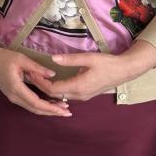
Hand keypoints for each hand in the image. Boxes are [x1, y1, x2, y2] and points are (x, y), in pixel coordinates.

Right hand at [0, 46, 70, 116]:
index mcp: (16, 88)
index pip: (37, 103)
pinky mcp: (12, 94)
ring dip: (47, 109)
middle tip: (67, 112)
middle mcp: (14, 96)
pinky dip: (40, 106)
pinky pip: (28, 104)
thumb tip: (53, 75)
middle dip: (52, 112)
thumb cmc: (4, 57)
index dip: (51, 108)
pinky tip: (49, 103)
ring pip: (32, 108)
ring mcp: (12, 96)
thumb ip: (37, 68)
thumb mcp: (22, 59)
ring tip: (61, 108)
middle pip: (36, 109)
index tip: (64, 110)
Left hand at [37, 40, 155, 102]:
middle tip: (31, 74)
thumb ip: (70, 59)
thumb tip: (52, 58)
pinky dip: (57, 90)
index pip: (53, 89)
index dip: (41, 82)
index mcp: (79, 86)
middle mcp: (79, 95)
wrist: (125, 71)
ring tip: (38, 77)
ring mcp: (83, 97)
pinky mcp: (85, 95)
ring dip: (48, 89)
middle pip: (55, 94)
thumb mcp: (88, 58)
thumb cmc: (107, 63)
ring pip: (61, 96)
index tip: (32, 72)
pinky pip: (67, 95)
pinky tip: (51, 82)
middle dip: (42, 85)